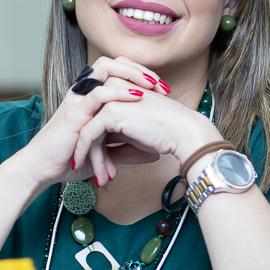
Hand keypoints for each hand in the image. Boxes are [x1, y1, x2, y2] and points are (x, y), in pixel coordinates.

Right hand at [15, 56, 167, 188]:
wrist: (42, 169)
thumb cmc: (68, 160)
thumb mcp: (105, 154)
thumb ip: (127, 151)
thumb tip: (153, 155)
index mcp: (90, 97)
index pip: (118, 71)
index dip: (141, 75)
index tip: (163, 90)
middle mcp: (83, 92)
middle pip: (113, 62)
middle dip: (139, 69)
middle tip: (161, 85)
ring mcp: (78, 100)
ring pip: (104, 68)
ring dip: (132, 74)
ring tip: (152, 86)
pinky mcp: (74, 112)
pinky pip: (96, 93)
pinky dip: (118, 92)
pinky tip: (136, 97)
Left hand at [71, 88, 222, 182]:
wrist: (183, 132)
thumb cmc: (165, 132)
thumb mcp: (135, 132)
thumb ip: (117, 134)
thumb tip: (102, 151)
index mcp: (119, 90)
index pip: (97, 116)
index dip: (95, 142)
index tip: (99, 163)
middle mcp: (112, 90)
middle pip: (89, 123)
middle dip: (89, 151)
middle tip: (98, 174)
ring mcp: (109, 99)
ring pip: (86, 131)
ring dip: (91, 158)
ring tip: (101, 179)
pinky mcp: (109, 112)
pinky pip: (88, 136)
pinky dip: (89, 156)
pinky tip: (97, 174)